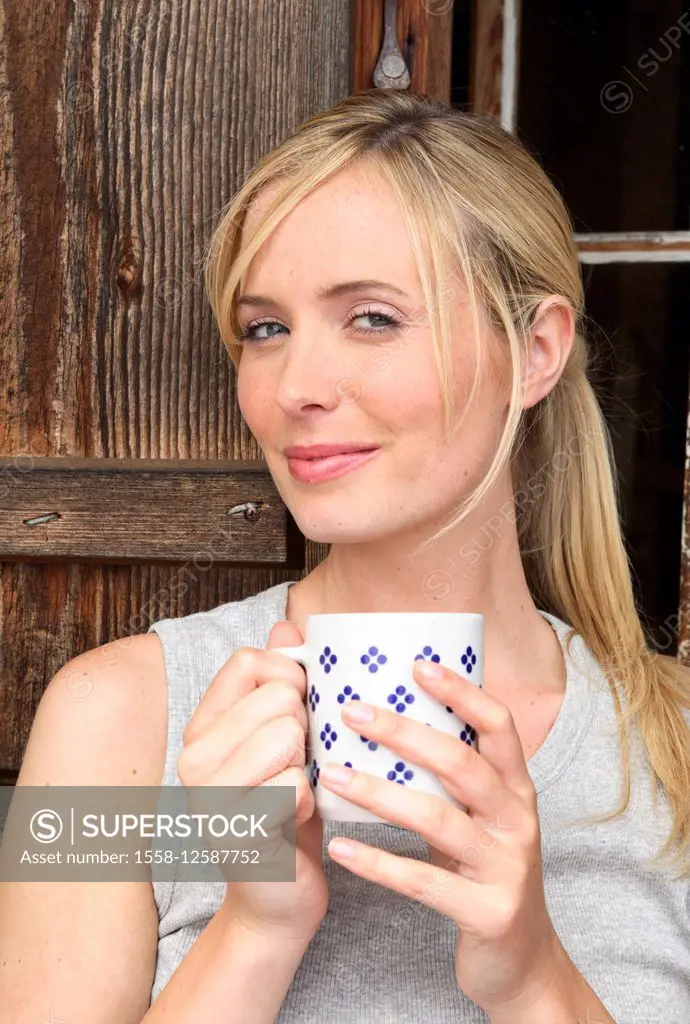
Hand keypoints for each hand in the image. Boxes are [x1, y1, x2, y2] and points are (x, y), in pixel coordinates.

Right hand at [177, 619, 327, 942]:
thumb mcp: (285, 738)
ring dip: (308, 764)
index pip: (248, 660)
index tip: (297, 709)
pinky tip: (294, 821)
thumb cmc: (286, 809)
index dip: (290, 676)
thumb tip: (286, 626)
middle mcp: (192, 755)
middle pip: (278, 695)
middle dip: (306, 727)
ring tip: (294, 789)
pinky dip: (312, 802)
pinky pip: (296, 784)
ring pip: (288, 734)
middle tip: (294, 764)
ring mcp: (207, 795)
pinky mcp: (233, 831)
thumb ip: (280, 681)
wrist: (278, 898)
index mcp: (202, 725)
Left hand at [317, 657, 564, 1017]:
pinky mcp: (487, 912)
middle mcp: (517, 819)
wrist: (522, 960)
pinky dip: (378, 863)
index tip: (416, 664)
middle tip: (350, 711)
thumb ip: (449, 774)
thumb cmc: (485, 871)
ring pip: (438, 819)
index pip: (499, 725)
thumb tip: (390, 715)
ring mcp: (506, 866)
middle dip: (404, 732)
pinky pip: (423, 882)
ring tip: (330, 774)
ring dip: (378, 792)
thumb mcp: (480, 816)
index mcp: (516, 787)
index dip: (462, 691)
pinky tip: (338, 848)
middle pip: (462, 762)